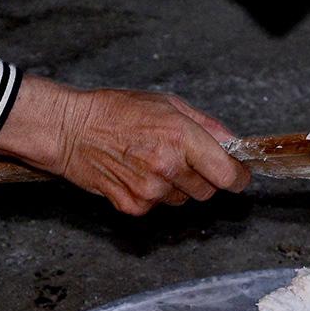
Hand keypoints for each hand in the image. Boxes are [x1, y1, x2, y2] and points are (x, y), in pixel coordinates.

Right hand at [0, 77, 250, 215]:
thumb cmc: (116, 112)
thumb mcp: (167, 103)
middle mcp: (168, 166)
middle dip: (203, 178)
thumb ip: (206, 125)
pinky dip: (151, 195)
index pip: (228, 175)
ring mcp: (150, 190)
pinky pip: (157, 206)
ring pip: (183, 200)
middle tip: (182, 160)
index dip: (238, 177)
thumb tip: (232, 143)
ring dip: (176, 186)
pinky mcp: (133, 206)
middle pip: (208, 191)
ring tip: (152, 162)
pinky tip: (135, 174)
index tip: (238, 175)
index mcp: (182, 137)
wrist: (71, 130)